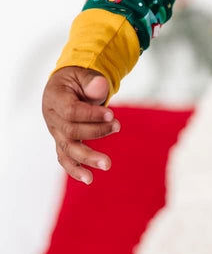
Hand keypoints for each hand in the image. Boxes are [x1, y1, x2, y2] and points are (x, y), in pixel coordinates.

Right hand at [42, 66, 119, 184]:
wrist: (68, 87)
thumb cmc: (77, 81)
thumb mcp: (83, 74)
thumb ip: (91, 81)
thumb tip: (101, 86)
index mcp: (54, 98)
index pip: (71, 111)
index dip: (91, 114)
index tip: (112, 114)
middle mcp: (52, 117)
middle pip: (70, 131)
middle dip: (96, 132)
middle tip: (118, 127)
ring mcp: (56, 132)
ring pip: (68, 149)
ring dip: (88, 158)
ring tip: (106, 164)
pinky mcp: (63, 143)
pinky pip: (65, 159)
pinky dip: (75, 170)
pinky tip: (88, 179)